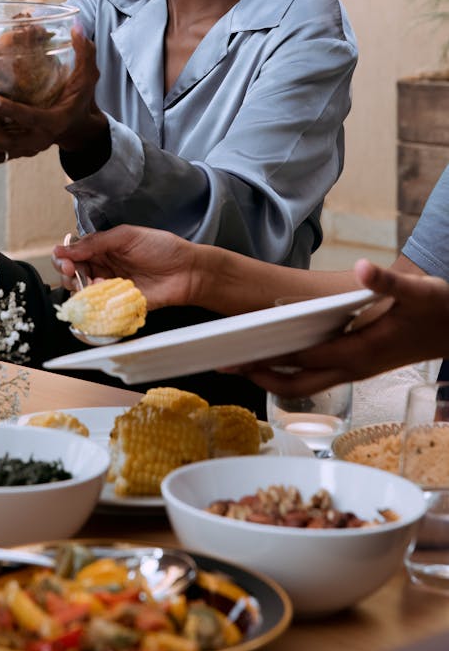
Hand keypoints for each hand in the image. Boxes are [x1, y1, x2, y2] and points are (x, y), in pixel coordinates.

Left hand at [0, 26, 106, 167]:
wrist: (77, 128)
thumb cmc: (79, 98)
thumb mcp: (88, 76)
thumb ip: (84, 51)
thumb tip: (76, 25)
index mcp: (53, 122)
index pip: (29, 118)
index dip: (7, 110)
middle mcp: (36, 142)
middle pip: (4, 141)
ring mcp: (22, 151)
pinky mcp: (11, 154)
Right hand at [51, 224, 198, 307]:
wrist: (187, 271)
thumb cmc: (162, 248)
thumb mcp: (127, 236)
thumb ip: (96, 242)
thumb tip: (66, 248)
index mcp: (102, 248)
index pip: (73, 252)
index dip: (64, 256)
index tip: (64, 259)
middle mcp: (103, 268)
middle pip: (72, 274)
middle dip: (67, 273)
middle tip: (71, 271)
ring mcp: (109, 287)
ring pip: (82, 292)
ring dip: (81, 287)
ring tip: (94, 282)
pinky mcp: (118, 304)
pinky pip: (98, 307)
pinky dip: (95, 302)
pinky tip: (103, 292)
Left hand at [227, 258, 448, 393]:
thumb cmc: (440, 310)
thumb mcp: (418, 291)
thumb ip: (388, 281)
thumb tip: (363, 268)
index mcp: (360, 352)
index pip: (303, 358)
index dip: (269, 357)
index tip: (238, 352)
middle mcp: (353, 367)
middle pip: (296, 381)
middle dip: (259, 375)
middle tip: (224, 364)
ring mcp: (355, 368)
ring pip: (304, 382)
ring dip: (271, 374)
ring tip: (238, 362)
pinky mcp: (358, 363)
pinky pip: (315, 373)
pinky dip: (290, 368)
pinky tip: (273, 353)